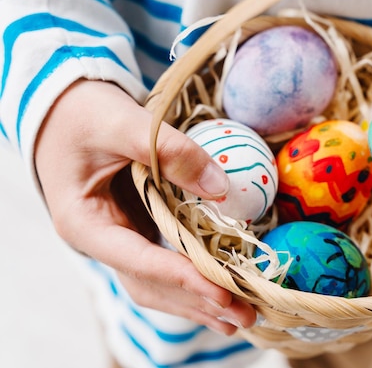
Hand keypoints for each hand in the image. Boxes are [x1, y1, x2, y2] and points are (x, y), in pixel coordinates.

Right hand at [35, 80, 255, 334]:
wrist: (67, 112)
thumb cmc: (84, 114)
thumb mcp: (121, 121)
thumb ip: (168, 150)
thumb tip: (221, 188)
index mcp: (84, 222)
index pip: (136, 260)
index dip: (181, 277)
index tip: (220, 291)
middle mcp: (102, 240)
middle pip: (150, 284)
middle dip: (197, 302)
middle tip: (245, 316)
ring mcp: (120, 239)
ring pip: (159, 283)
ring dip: (198, 302)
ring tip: (241, 318)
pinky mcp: (138, 231)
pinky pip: (166, 265)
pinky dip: (193, 281)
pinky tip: (223, 294)